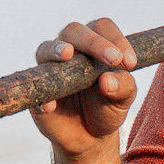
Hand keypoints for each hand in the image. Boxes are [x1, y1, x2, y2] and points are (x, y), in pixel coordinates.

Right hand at [31, 18, 137, 157]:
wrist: (89, 136)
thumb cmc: (108, 108)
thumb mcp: (123, 100)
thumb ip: (123, 87)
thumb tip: (107, 80)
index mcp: (95, 45)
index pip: (102, 27)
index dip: (116, 39)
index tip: (130, 63)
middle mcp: (70, 50)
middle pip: (74, 31)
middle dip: (94, 42)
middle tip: (114, 59)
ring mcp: (49, 68)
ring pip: (46, 49)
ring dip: (56, 49)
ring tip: (67, 54)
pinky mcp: (36, 90)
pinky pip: (34, 86)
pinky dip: (43, 94)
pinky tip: (52, 105)